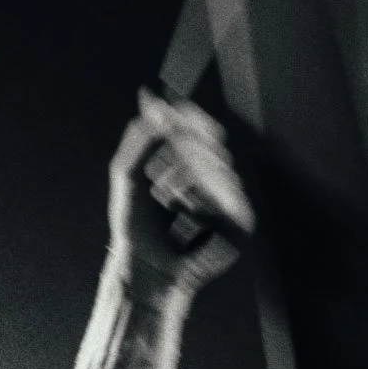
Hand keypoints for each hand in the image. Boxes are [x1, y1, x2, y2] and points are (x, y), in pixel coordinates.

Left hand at [109, 90, 254, 296]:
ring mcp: (228, 201)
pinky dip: (202, 195)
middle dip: (186, 144)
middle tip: (164, 153)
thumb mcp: (128, 175)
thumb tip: (152, 99)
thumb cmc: (134, 230)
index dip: (190, 117)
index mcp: (191, 168)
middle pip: (213, 142)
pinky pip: (229, 193)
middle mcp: (213, 181)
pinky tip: (181, 207)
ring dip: (188, 172)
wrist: (142, 269)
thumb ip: (140, 137)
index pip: (201, 130)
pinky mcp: (240, 223)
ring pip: (220, 164)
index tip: (172, 109)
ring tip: (165, 193)